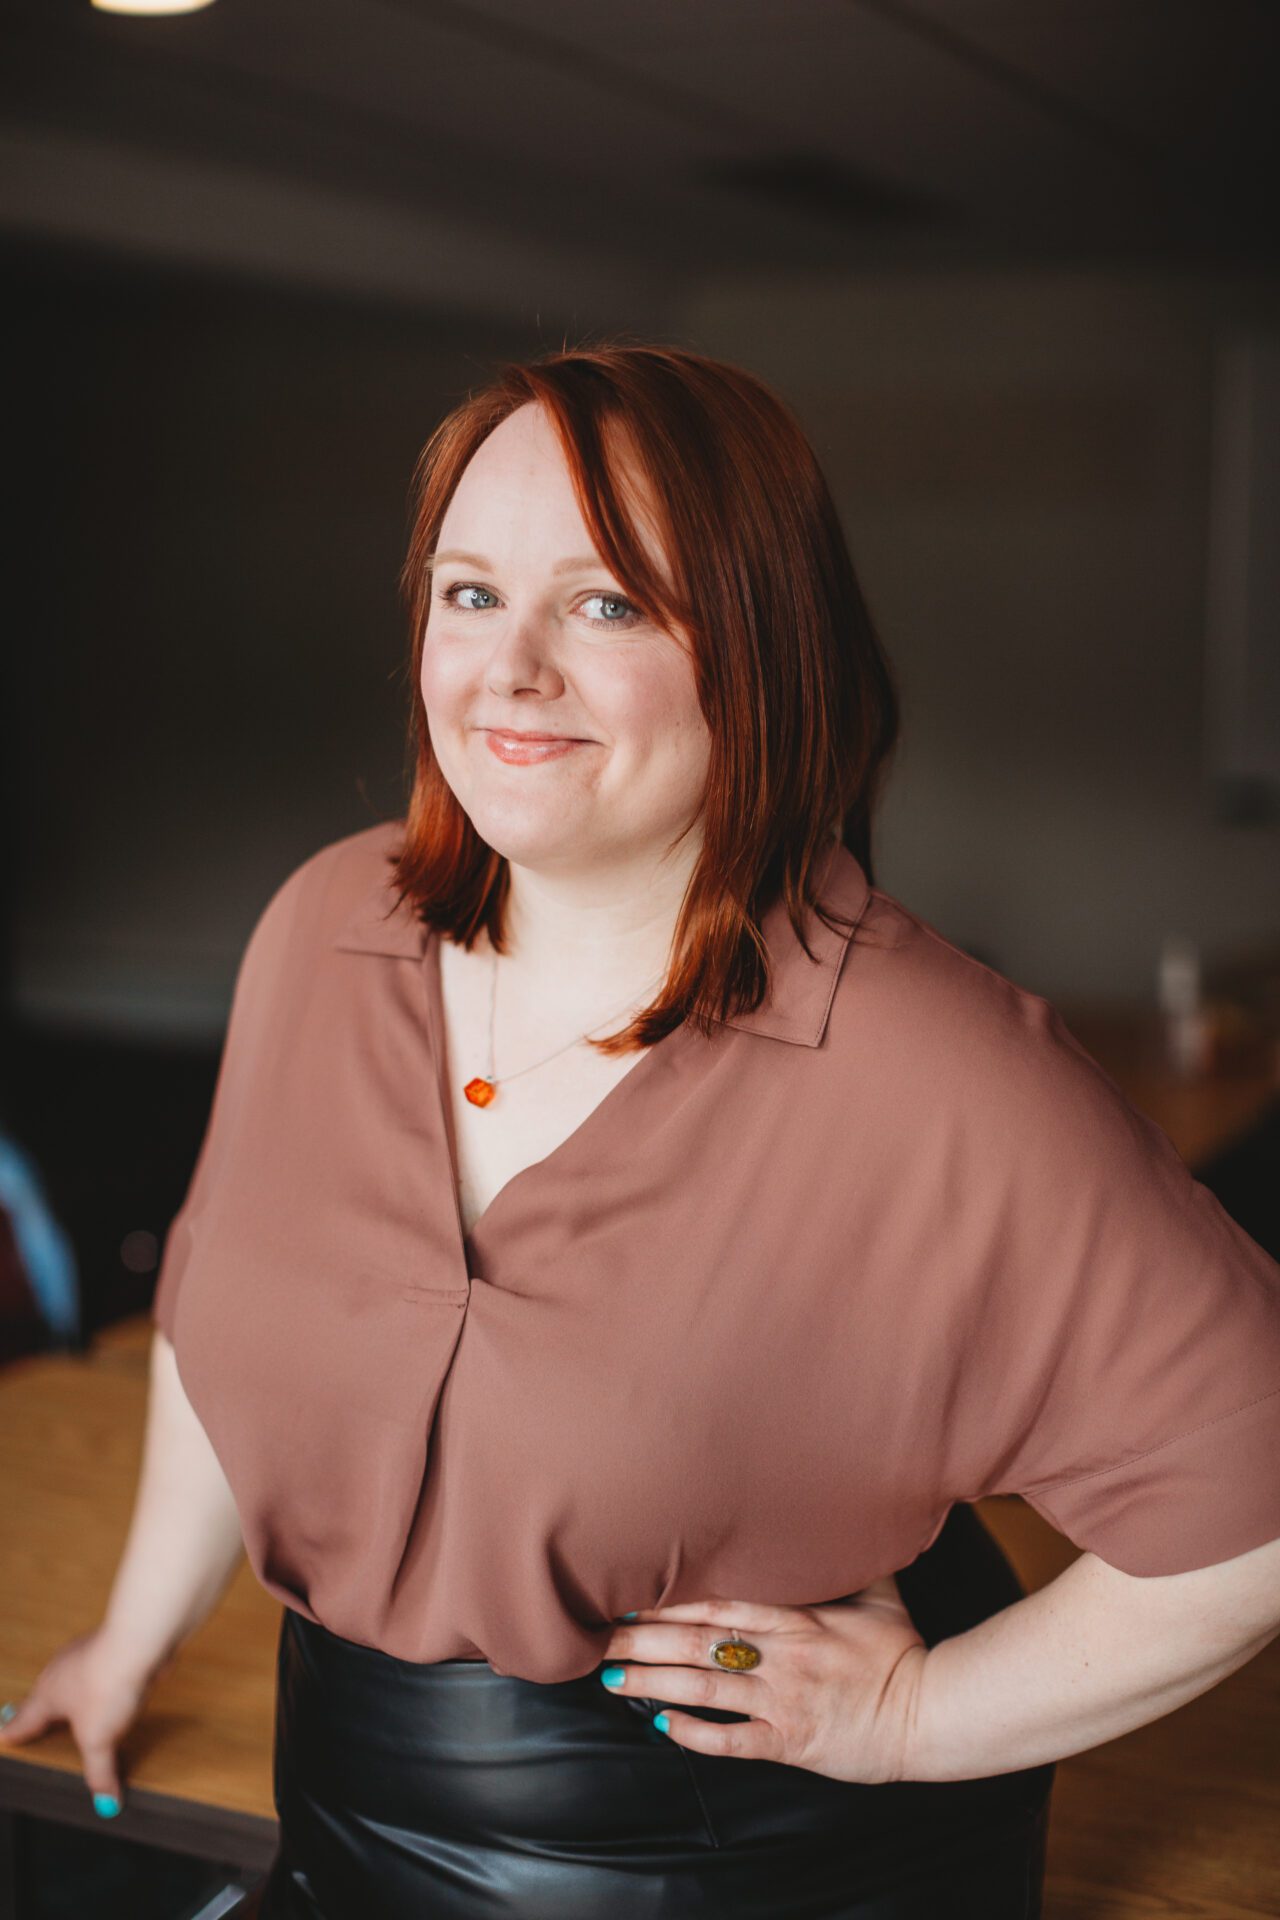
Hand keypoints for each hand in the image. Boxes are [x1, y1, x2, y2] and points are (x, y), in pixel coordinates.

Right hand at [0, 1625, 163, 1814]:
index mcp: (47, 1695)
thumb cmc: (107, 1683)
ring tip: (74, 1705)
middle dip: (41, 1710)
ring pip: (71, 1678)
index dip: (14, 1732)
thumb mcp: (98, 1740)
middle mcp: (61, 1673)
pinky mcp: (111, 1651)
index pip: (24, 1721)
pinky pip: (99, 1670)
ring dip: (72, 1692)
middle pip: (44, 1696)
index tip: (3, 1735)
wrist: (139, 1641)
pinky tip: (112, 1688)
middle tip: (34, 1720)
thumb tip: (105, 1801)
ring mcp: (86, 1657)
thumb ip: (99, 1772)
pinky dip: (101, 1681)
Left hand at [600, 1577, 926, 1783]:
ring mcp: (786, 1700)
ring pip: (706, 1688)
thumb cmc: (901, 1651)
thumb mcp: (878, 1593)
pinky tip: (661, 1724)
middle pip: (700, 1641)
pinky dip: (695, 1732)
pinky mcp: (792, 1742)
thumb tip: (830, 1514)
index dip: (670, 1595)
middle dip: (644, 1637)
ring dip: (653, 1683)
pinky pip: (734, 1740)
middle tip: (597, 1632)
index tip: (627, 1586)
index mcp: (801, 1614)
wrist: (931, 1715)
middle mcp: (785, 1654)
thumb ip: (843, 1560)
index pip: (721, 1599)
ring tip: (611, 1676)